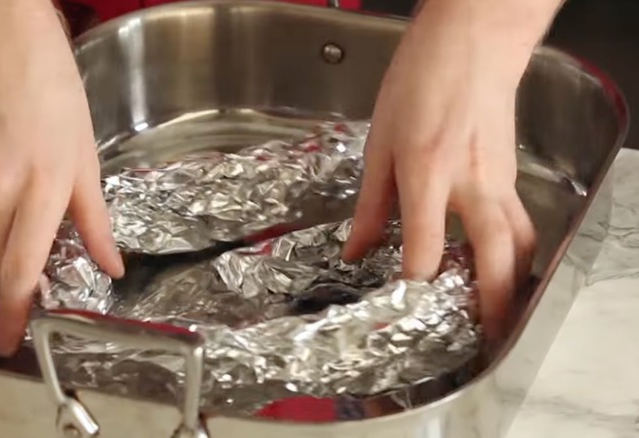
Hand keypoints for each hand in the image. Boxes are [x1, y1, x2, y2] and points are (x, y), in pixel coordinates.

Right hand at [0, 4, 123, 355]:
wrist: (0, 45)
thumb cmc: (56, 95)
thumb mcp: (87, 158)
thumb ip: (96, 219)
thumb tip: (111, 266)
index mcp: (43, 190)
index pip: (22, 269)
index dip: (16, 311)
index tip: (10, 342)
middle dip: (10, 285)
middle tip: (31, 286)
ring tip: (24, 233)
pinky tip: (6, 199)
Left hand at [342, 5, 536, 338]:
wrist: (472, 43)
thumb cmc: (420, 82)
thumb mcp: (379, 142)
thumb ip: (370, 204)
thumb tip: (356, 251)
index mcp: (426, 172)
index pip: (424, 247)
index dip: (413, 284)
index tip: (398, 307)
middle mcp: (470, 181)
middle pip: (494, 254)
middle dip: (492, 302)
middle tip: (483, 336)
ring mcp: (498, 177)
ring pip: (519, 240)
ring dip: (512, 281)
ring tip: (496, 312)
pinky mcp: (510, 173)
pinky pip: (520, 220)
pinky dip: (515, 251)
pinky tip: (496, 263)